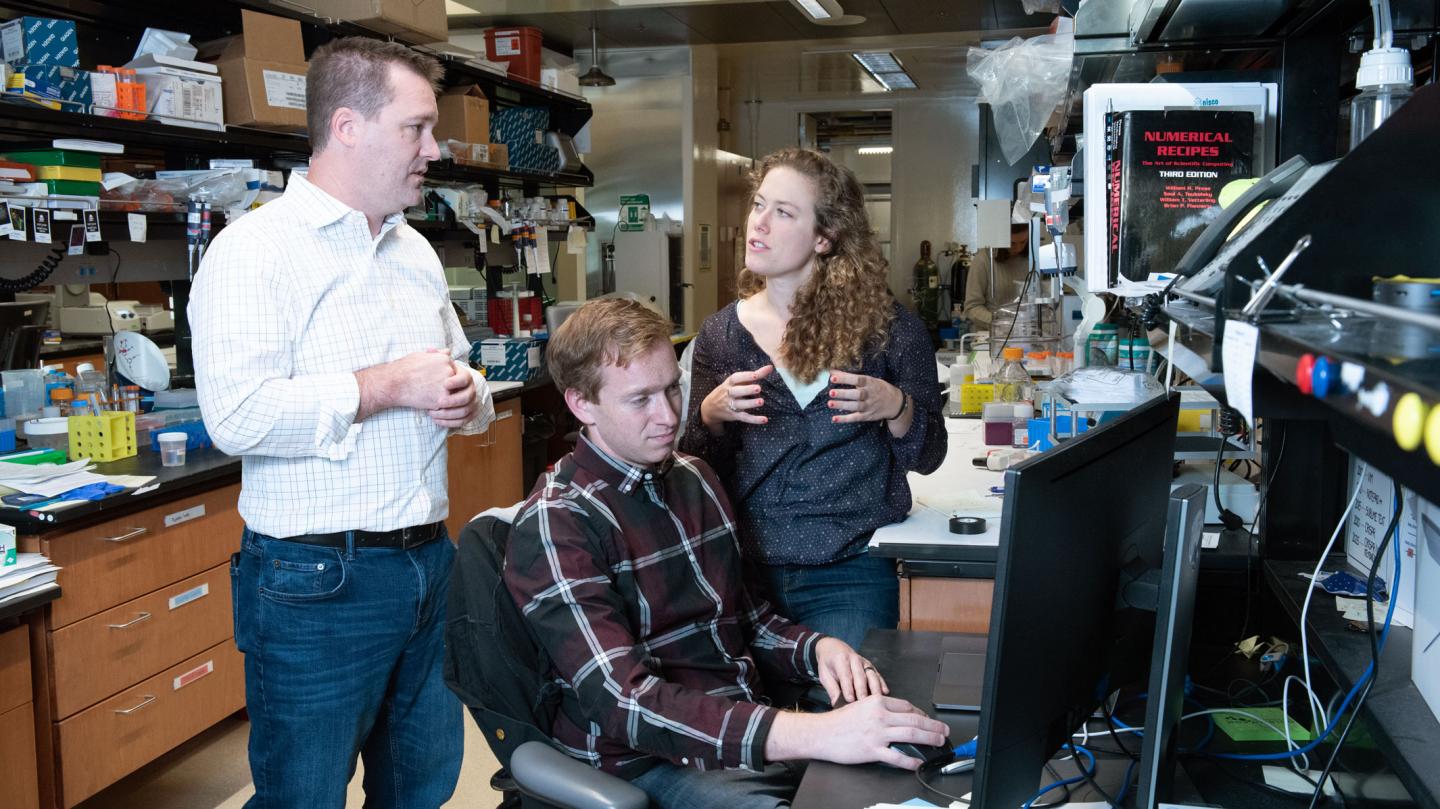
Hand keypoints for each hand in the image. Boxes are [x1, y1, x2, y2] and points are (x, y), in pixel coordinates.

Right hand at [357, 351, 471, 418]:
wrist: (394, 383)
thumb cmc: (404, 368)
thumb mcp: (421, 355)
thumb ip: (437, 355)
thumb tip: (447, 351)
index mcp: (445, 359)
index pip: (452, 369)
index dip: (441, 376)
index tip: (430, 377)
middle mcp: (448, 371)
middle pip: (453, 382)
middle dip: (443, 386)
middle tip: (428, 386)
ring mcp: (446, 386)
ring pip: (450, 394)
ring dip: (441, 395)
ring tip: (427, 392)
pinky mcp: (442, 399)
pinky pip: (445, 404)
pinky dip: (436, 404)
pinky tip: (425, 399)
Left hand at [428, 361, 478, 427]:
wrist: (434, 391)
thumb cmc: (433, 378)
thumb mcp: (434, 365)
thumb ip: (434, 357)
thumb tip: (431, 350)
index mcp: (465, 377)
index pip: (465, 378)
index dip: (456, 382)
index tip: (444, 384)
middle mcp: (471, 390)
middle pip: (467, 396)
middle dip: (452, 401)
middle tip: (438, 402)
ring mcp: (471, 403)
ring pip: (465, 411)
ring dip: (449, 413)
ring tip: (433, 413)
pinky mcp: (467, 415)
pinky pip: (462, 421)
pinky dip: (450, 422)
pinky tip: (437, 420)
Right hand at [699, 364, 773, 431]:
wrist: (710, 408)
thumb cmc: (729, 391)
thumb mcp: (737, 382)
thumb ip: (754, 375)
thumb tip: (770, 367)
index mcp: (729, 383)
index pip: (735, 378)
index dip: (745, 376)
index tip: (755, 375)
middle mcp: (729, 394)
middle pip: (736, 391)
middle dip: (747, 390)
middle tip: (758, 388)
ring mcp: (731, 405)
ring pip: (740, 405)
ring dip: (750, 404)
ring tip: (761, 402)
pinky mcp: (734, 416)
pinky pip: (744, 418)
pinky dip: (754, 419)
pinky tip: (764, 419)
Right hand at [765, 695, 948, 769]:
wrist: (821, 733)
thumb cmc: (838, 722)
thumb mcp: (861, 707)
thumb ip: (880, 710)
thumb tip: (898, 718)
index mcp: (876, 702)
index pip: (907, 706)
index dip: (922, 715)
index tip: (929, 721)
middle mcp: (879, 716)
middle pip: (914, 720)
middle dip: (933, 726)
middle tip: (944, 731)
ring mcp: (877, 733)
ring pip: (911, 735)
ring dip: (929, 739)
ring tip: (938, 742)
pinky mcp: (872, 750)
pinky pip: (897, 757)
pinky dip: (910, 761)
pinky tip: (917, 763)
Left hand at [815, 637, 887, 704]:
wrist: (833, 647)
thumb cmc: (828, 663)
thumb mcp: (824, 674)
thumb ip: (831, 689)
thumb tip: (837, 704)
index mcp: (841, 660)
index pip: (845, 675)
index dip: (848, 688)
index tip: (849, 700)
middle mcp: (854, 659)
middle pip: (860, 676)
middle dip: (862, 690)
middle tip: (863, 702)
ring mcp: (864, 662)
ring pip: (871, 675)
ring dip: (874, 688)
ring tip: (875, 700)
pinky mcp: (870, 666)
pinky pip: (877, 675)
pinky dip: (882, 683)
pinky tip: (885, 692)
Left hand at [827, 371, 903, 423]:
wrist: (895, 403)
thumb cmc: (878, 388)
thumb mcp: (868, 379)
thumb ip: (849, 376)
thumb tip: (832, 371)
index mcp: (870, 383)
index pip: (857, 380)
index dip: (846, 378)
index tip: (833, 377)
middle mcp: (870, 395)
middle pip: (857, 394)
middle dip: (844, 394)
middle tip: (831, 392)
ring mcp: (869, 406)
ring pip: (855, 406)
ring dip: (843, 405)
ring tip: (830, 403)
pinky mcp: (867, 416)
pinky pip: (855, 418)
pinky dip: (845, 419)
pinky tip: (834, 419)